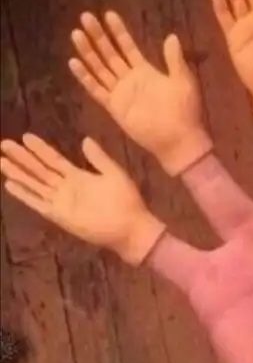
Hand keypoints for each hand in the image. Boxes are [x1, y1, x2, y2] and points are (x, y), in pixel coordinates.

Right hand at [0, 134, 164, 263]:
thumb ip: (98, 158)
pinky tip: (10, 185)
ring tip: (1, 161)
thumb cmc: (126, 200)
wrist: (130, 226)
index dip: (39, 149)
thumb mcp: (113, 173)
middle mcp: (66, 187)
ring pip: (34, 184)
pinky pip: (38, 203)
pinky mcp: (59, 215)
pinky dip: (24, 195)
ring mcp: (61, 201)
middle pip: (39, 169)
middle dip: (22, 157)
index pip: (53, 159)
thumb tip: (85, 139)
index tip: (25, 136)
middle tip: (4, 144)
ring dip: (18, 173)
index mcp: (78, 176)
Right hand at [69, 12, 211, 175]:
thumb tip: (171, 36)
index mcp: (146, 71)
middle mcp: (130, 79)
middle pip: (110, 53)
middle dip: (98, 36)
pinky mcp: (114, 107)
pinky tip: (74, 62)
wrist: (179, 138)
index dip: (118, 31)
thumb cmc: (185, 111)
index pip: (128, 46)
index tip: (108, 14)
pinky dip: (85, 77)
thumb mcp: (183, 81)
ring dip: (88, 52)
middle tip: (86, 17)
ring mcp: (120, 92)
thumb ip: (174, 60)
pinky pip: (96, 89)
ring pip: (100, 68)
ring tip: (76, 34)